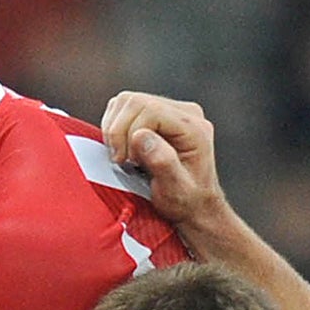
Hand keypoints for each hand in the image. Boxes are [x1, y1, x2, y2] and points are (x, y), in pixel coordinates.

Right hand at [98, 92, 225, 229]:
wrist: (194, 207)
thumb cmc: (187, 202)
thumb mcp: (176, 190)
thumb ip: (162, 163)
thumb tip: (141, 136)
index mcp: (194, 128)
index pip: (150, 109)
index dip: (128, 132)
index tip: (125, 161)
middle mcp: (185, 113)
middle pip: (135, 102)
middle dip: (119, 132)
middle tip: (122, 161)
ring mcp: (170, 111)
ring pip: (126, 102)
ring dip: (114, 130)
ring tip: (123, 157)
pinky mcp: (154, 114)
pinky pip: (123, 109)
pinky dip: (114, 128)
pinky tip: (124, 150)